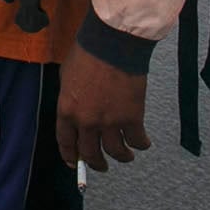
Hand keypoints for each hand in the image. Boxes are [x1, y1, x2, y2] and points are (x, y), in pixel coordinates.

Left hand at [57, 51, 150, 170]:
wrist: (113, 43)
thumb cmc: (88, 53)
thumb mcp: (67, 77)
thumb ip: (70, 100)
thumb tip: (77, 113)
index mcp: (66, 111)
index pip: (66, 142)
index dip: (70, 156)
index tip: (75, 163)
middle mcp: (86, 122)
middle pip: (90, 152)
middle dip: (96, 163)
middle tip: (102, 165)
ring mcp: (110, 122)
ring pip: (115, 152)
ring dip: (121, 157)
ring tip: (126, 156)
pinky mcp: (132, 118)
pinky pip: (137, 140)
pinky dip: (141, 144)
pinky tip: (143, 143)